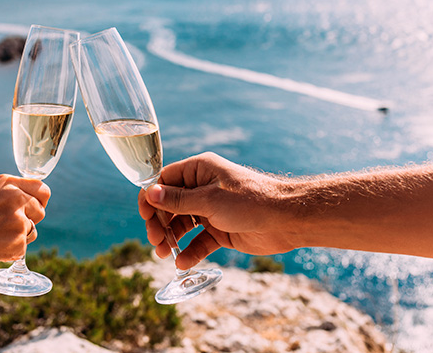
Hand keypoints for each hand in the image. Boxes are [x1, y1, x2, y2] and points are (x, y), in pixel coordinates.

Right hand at [0, 174, 50, 272]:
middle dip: (28, 220)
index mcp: (8, 182)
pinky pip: (22, 249)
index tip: (32, 208)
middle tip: (3, 227)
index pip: (42, 190)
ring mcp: (18, 221)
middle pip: (40, 211)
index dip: (39, 201)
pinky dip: (10, 251)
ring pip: (32, 231)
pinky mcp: (17, 243)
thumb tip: (32, 201)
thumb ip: (9, 193)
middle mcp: (16, 198)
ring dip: (18, 236)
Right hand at [138, 152, 299, 269]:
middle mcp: (202, 188)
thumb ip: (178, 200)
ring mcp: (210, 210)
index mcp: (199, 170)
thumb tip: (150, 193)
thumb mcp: (210, 200)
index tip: (145, 216)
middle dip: (159, 223)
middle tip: (156, 241)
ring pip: (181, 224)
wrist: (287, 220)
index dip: (151, 198)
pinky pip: (198, 241)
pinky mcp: (219, 230)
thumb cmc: (251, 201)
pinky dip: (189, 251)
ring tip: (164, 254)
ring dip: (171, 239)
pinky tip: (182, 262)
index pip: (164, 181)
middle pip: (169, 205)